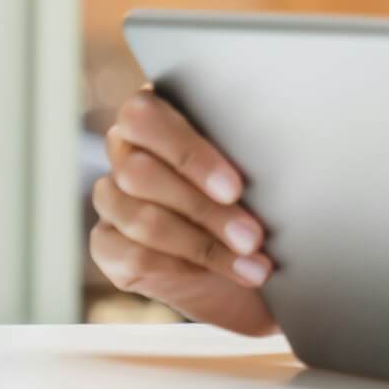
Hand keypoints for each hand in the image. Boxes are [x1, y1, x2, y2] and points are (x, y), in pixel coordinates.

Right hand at [88, 86, 278, 335]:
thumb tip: (282, 154)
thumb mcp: (258, 166)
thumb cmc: (257, 195)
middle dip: (204, 210)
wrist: (248, 258)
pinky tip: (221, 273)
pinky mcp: (106, 244)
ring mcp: (111, 199)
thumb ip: (248, 148)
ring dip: (202, 244)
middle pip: (140, 174)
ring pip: (141, 218)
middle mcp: (125, 152)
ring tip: (252, 260)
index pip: (145, 118)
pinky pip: (132, 255)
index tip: (235, 188)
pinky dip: (181, 266)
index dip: (189, 155)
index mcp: (156, 116)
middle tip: (253, 236)